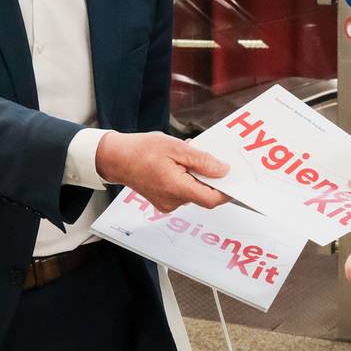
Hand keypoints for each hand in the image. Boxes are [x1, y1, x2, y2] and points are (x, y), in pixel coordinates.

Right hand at [97, 132, 230, 212]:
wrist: (116, 158)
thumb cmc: (142, 150)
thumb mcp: (176, 147)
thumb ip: (202, 161)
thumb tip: (223, 171)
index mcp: (177, 188)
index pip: (211, 199)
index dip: (227, 192)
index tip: (235, 180)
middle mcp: (172, 201)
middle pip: (203, 194)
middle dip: (208, 177)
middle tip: (205, 157)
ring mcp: (167, 203)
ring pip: (192, 192)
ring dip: (195, 176)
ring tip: (184, 157)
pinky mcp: (162, 201)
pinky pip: (182, 192)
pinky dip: (185, 179)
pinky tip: (177, 165)